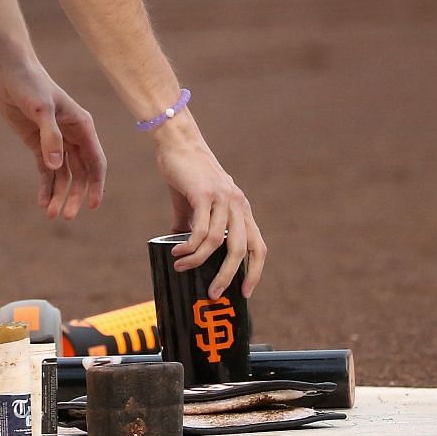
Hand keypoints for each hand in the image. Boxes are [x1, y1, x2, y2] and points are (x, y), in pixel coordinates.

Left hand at [0, 61, 105, 219]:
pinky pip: (46, 170)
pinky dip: (45, 185)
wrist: (10, 73)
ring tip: (50, 215)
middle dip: (75, 195)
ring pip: (63, 175)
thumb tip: (55, 165)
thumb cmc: (31, 85)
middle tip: (66, 217)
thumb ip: (49, 136)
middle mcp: (73, 136)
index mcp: (82, 126)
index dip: (96, 184)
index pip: (95, 161)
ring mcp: (56, 141)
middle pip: (80, 173)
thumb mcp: (41, 109)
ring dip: (59, 195)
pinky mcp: (39, 143)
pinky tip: (41, 201)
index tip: (93, 205)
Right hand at [153, 114, 264, 297]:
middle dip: (228, 276)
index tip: (245, 292)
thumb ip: (193, 224)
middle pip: (241, 250)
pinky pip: (200, 231)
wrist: (178, 142)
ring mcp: (223, 199)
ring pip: (218, 243)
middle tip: (213, 293)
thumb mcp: (197, 201)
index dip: (255, 272)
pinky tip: (178, 252)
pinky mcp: (204, 195)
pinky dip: (190, 247)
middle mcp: (238, 205)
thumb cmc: (187, 172)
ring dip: (199, 261)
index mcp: (242, 209)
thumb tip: (184, 248)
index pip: (258, 247)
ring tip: (182, 267)